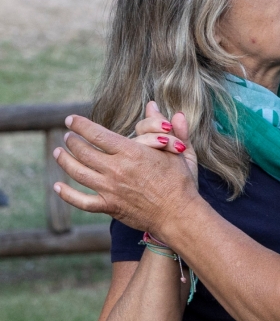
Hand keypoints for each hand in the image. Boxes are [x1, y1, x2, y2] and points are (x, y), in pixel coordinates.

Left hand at [52, 115, 200, 237]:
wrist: (179, 215)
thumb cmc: (182, 182)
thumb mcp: (179, 150)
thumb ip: (165, 126)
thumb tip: (153, 105)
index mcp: (131, 152)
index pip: (97, 133)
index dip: (80, 125)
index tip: (71, 120)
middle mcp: (116, 169)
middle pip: (83, 151)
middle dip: (72, 141)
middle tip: (68, 136)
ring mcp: (110, 189)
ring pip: (77, 172)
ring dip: (64, 160)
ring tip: (58, 153)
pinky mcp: (110, 207)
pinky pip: (81, 201)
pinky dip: (67, 194)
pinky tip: (57, 187)